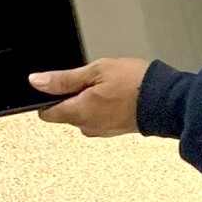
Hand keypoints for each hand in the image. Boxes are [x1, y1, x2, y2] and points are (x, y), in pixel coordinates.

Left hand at [31, 58, 150, 136]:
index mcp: (78, 113)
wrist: (165, 100)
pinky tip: (116, 93)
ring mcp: (101, 130)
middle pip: (66, 112)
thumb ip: (64, 79)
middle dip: (72, 95)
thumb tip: (36, 82)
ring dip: (89, 100)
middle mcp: (86, 127)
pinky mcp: (114, 130)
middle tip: (90, 77)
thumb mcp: (96, 71)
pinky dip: (102, 106)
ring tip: (107, 83)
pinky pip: (99, 117)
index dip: (48, 97)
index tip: (58, 84)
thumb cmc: (133, 83)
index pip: (47, 113)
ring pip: (83, 114)